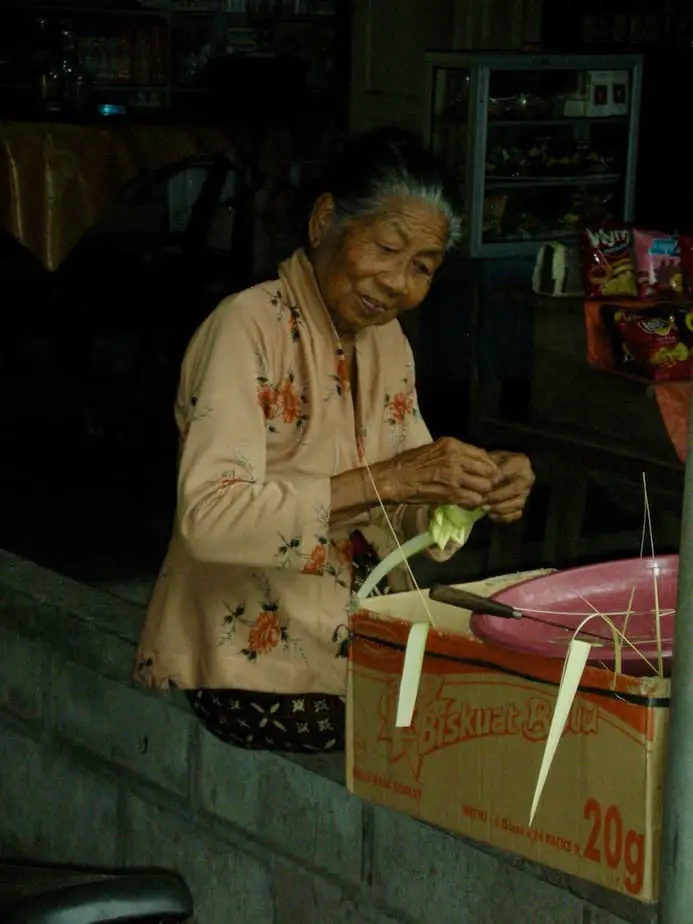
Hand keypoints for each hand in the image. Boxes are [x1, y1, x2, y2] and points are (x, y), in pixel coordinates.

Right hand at [383, 437, 498, 508]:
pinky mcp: (450, 493)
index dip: (487, 466)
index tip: (485, 473)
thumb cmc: (409, 463)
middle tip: (480, 486)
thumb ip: (454, 454)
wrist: (394, 478)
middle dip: (487, 480)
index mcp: (452, 445)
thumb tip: (473, 463)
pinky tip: (466, 502)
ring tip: (473, 495)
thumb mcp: (434, 449)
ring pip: (483, 487)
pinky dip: (472, 503)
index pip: (483, 455)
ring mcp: (454, 476)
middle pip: (488, 471)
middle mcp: (456, 458)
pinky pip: (473, 499)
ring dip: (481, 493)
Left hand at [483, 451, 534, 523]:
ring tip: (484, 508)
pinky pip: (516, 514)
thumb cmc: (494, 463)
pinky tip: (491, 515)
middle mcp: (527, 478)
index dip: (497, 478)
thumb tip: (481, 477)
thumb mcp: (491, 458)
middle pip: (514, 489)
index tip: (485, 484)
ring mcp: (526, 493)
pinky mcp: (523, 506)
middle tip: (482, 499)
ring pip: (516, 503)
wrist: (503, 470)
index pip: (510, 471)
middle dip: (496, 496)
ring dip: (499, 508)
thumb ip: (487, 465)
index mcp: (521, 463)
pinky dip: (503, 516)